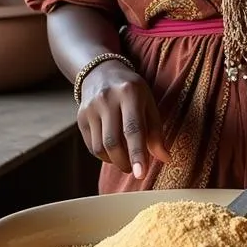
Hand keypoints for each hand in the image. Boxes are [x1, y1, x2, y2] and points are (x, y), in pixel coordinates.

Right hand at [77, 61, 169, 178]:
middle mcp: (107, 99)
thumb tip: (166, 159)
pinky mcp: (80, 117)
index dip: (138, 154)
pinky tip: (113, 151)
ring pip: (100, 147)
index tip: (141, 174)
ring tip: (125, 160)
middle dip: (126, 162)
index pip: (133, 129)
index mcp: (129, 92)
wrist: (101, 72)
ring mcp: (90, 108)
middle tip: (135, 169)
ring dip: (115, 161)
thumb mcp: (149, 103)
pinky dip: (104, 156)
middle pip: (113, 142)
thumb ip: (156, 131)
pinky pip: (91, 147)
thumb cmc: (132, 91)